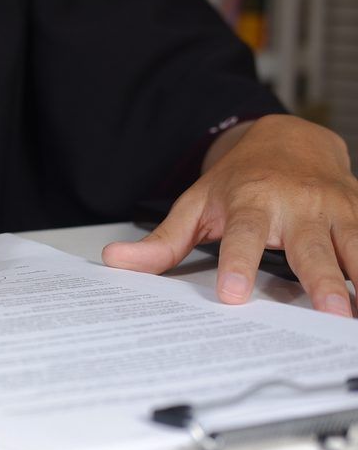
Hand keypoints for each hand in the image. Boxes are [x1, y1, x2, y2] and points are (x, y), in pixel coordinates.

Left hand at [102, 115, 357, 316]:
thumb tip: (116, 261)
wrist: (289, 137)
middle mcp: (298, 204)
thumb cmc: (239, 180)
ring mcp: (336, 207)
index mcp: (252, 201)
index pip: (243, 237)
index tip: (233, 295)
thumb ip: (162, 240)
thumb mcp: (196, 204)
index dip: (238, 265)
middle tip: (330, 312)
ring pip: (356, 244)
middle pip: (310, 247)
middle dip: (322, 280)